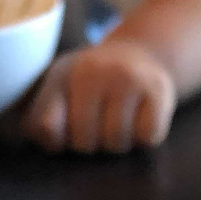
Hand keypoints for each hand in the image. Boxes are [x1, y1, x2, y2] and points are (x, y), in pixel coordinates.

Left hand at [22, 40, 175, 154]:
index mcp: (61, 75)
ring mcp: (127, 79)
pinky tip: (141, 120)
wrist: (142, 55)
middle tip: (99, 127)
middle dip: (92, 145)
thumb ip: (43, 120)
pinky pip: (147, 138)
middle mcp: (92, 72)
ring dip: (119, 144)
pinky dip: (144, 139)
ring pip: (117, 142)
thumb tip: (51, 143)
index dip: (58, 141)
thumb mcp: (61, 92)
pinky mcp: (157, 91)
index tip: (66, 134)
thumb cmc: (94, 84)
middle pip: (84, 142)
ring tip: (120, 124)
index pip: (46, 127)